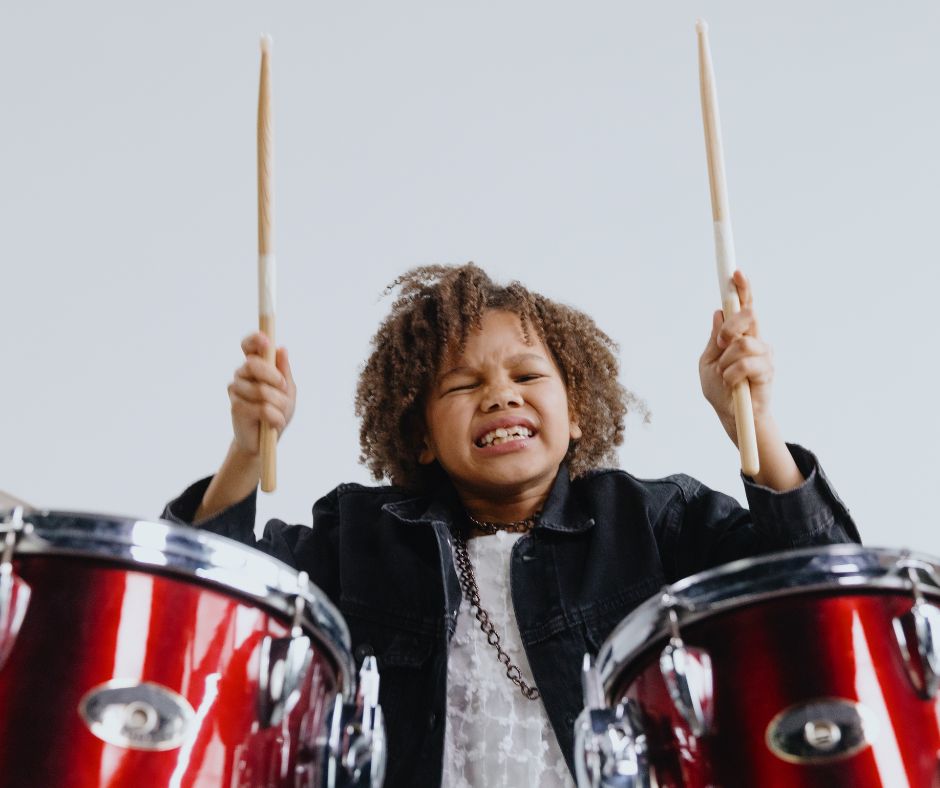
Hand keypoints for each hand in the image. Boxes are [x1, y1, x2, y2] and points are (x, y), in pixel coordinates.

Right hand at [228, 332, 296, 456]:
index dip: (255, 340)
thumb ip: (284, 371)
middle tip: (283, 387)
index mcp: (255, 366)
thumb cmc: (277, 412)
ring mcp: (236, 390)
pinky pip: (262, 408)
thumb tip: (281, 349)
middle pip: (252, 364)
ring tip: (280, 414)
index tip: (267, 342)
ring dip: (279, 404)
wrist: (265, 441)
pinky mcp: (235, 407)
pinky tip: (274, 424)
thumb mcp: (288, 391)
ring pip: (262, 390)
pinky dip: (275, 417)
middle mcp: (241, 374)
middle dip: (274, 377)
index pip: (248, 345)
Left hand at [698, 271, 773, 444]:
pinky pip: (745, 365)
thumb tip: (718, 312)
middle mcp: (755, 340)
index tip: (736, 273)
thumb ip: (715, 339)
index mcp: (739, 335)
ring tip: (725, 375)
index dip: (742, 289)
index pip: (743, 307)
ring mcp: (764, 354)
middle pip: (748, 315)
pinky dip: (731, 375)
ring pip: (743, 343)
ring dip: (726, 361)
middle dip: (730, 327)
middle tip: (720, 344)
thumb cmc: (719, 389)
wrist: (731, 416)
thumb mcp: (708, 362)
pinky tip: (731, 384)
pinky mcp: (767, 371)